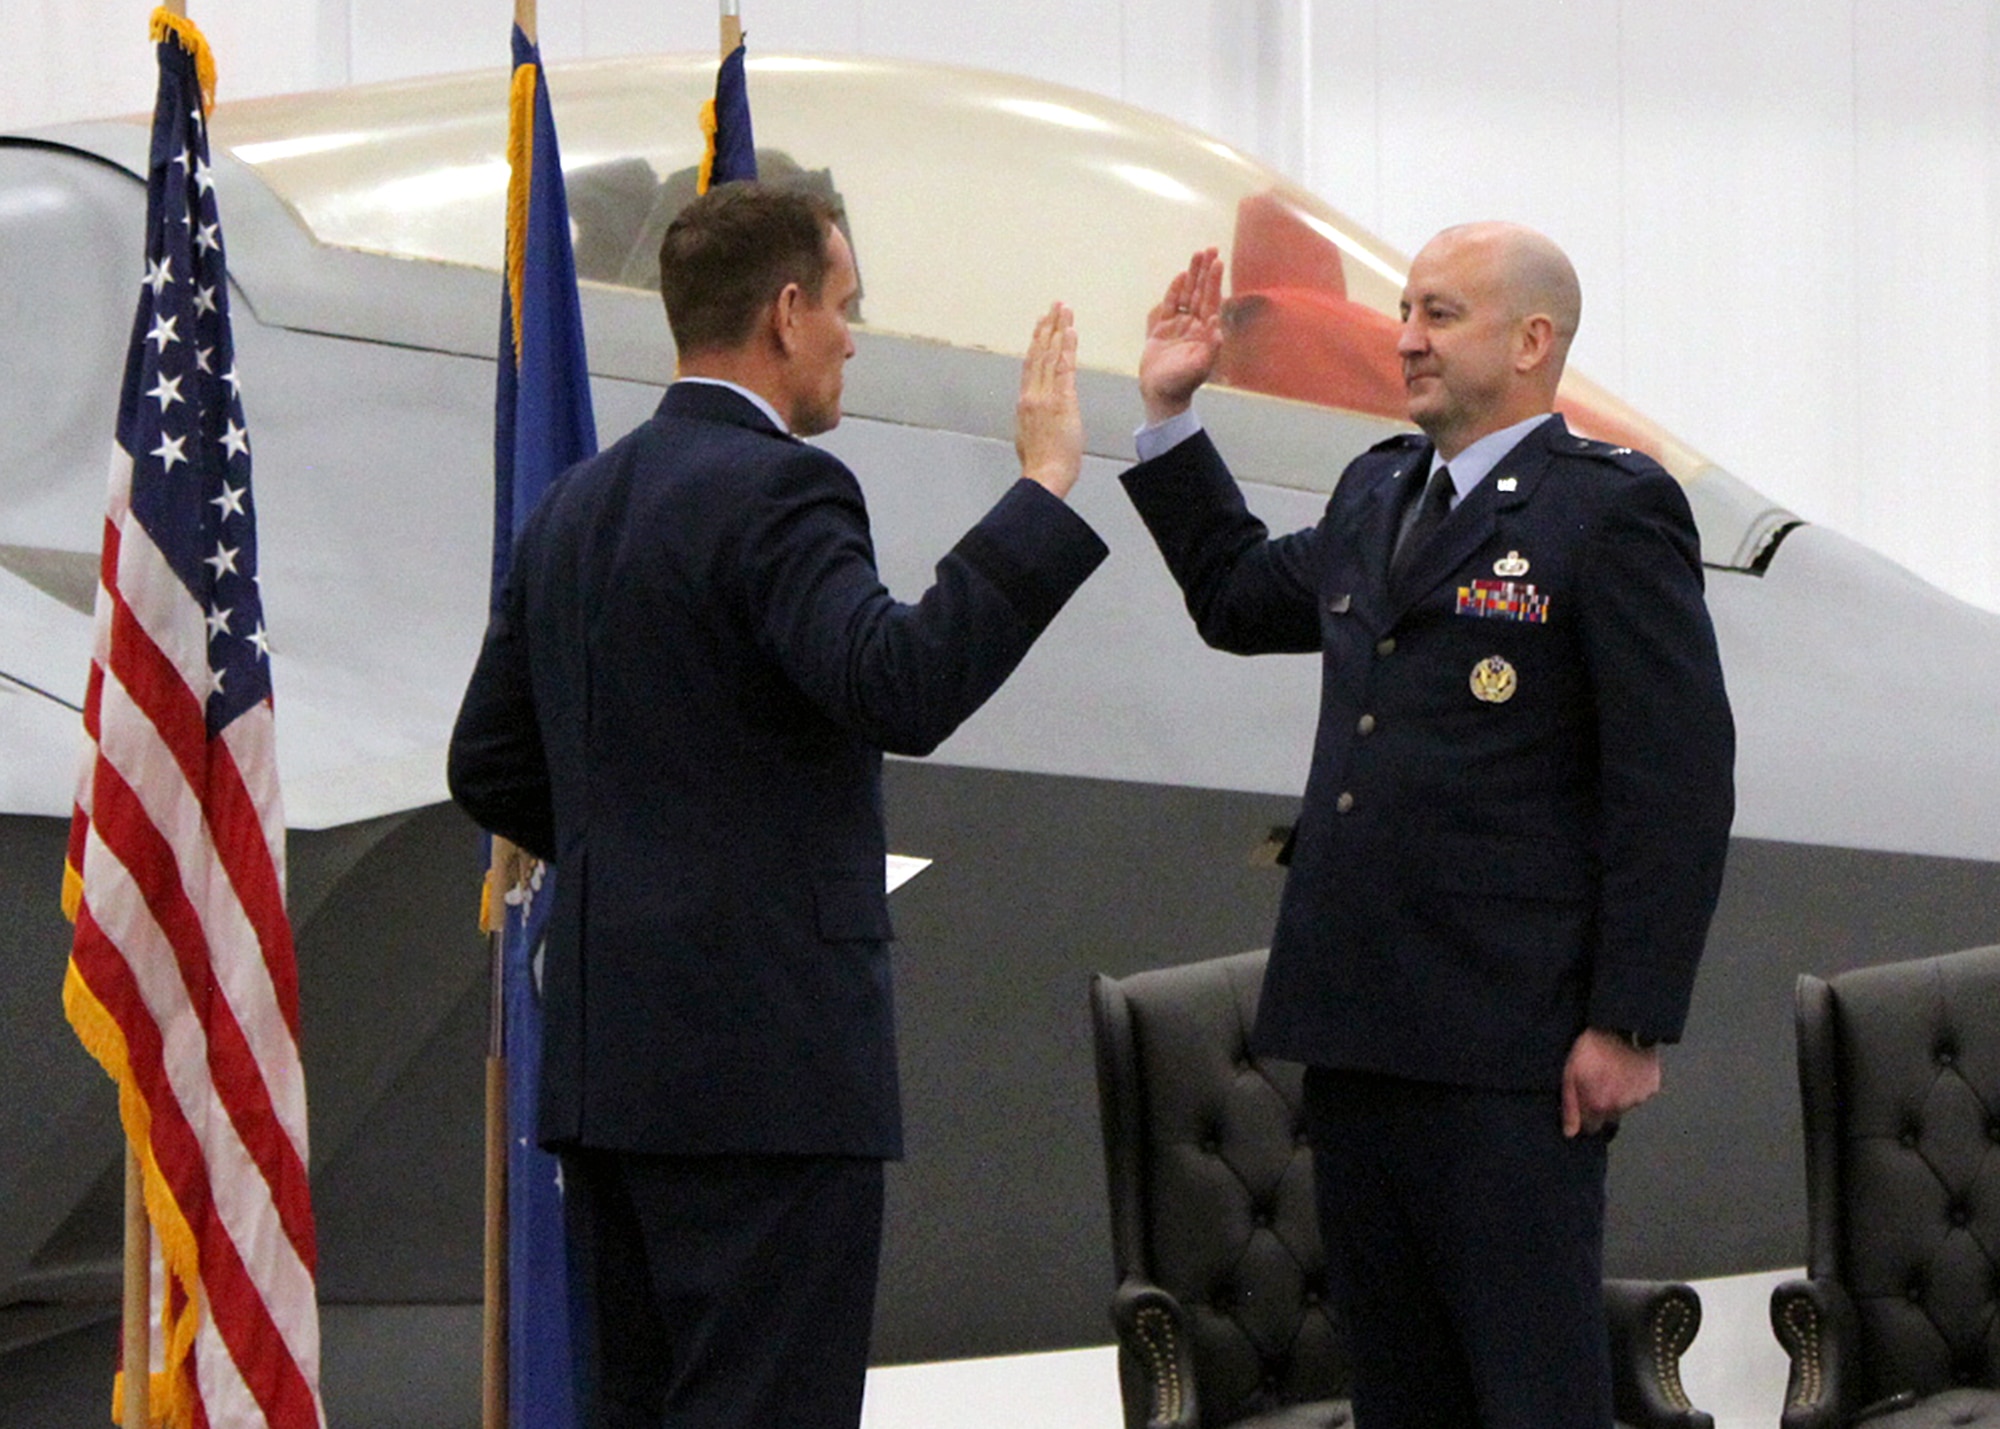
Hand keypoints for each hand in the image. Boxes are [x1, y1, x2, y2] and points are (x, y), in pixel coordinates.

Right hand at [1017, 301, 1082, 498]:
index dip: (1035, 343)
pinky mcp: (1061, 400)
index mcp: (1025, 403)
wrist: (1043, 476)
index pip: (1031, 365)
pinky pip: (1064, 366)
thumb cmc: (1041, 465)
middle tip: (1053, 306)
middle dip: (1046, 327)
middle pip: (1039, 353)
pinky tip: (1070, 330)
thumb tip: (1039, 415)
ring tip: (1062, 309)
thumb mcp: (1030, 438)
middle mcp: (1032, 394)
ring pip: (1050, 354)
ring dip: (1057, 329)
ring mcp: (1045, 395)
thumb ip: (1034, 420)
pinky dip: (1066, 346)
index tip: (1040, 325)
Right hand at [1139, 247, 1224, 424]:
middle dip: (1206, 270)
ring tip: (1197, 253)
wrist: (1161, 394)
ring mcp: (1179, 325)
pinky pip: (1170, 304)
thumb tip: (1218, 324)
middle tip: (1210, 248)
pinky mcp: (1163, 329)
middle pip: (1201, 291)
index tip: (1218, 262)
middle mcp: (1195, 325)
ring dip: (1192, 274)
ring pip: (1187, 294)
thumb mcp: (1198, 367)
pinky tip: (1181, 276)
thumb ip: (1210, 347)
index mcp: (1205, 331)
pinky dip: (1174, 290)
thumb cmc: (1181, 383)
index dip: (1214, 281)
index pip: (1211, 300)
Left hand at [1561, 1028, 1662, 1136]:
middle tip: (1597, 1083)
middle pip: (1609, 1118)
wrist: (1618, 1027)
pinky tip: (1626, 1070)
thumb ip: (1569, 1107)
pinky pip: (1640, 1094)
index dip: (1585, 1116)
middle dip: (1602, 1106)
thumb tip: (1570, 1134)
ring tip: (1612, 1073)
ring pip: (1624, 1106)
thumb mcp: (1569, 1074)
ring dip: (1618, 1096)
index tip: (1583, 1102)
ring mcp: (1639, 1097)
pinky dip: (1634, 1087)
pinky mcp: (1652, 1087)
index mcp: (1599, 1106)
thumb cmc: (1590, 1049)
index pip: (1592, 1128)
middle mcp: (1621, 1107)